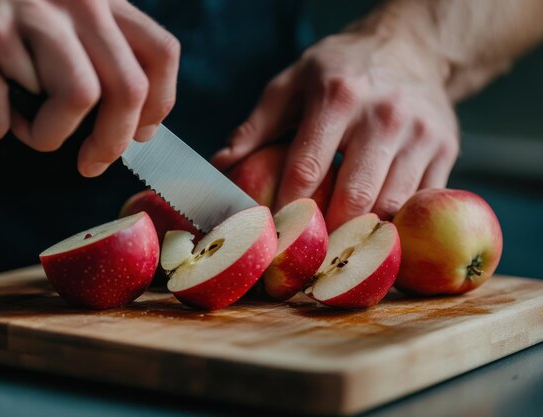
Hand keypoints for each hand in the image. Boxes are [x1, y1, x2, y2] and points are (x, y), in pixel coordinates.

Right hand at [0, 0, 179, 176]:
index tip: (139, 132)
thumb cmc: (0, 12)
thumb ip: (107, 56)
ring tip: (26, 125)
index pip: (160, 53)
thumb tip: (142, 125)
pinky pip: (1, 115)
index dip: (159, 105)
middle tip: (91, 162)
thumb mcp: (65, 16)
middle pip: (128, 87)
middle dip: (112, 141)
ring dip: (50, 134)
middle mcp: (69, 0)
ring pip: (77, 98)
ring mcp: (18, 16)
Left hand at [212, 31, 458, 230]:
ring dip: (360, 236)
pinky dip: (394, 225)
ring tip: (335, 253)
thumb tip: (221, 165)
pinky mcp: (447, 150)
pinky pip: (420, 204)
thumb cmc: (341, 68)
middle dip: (327, 235)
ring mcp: (422, 135)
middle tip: (304, 259)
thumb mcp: (293, 82)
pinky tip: (371, 234)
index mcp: (338, 96)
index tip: (271, 238)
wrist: (411, 47)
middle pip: (353, 198)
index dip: (287, 210)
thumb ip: (257, 125)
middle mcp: (385, 115)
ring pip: (390, 207)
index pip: (306, 169)